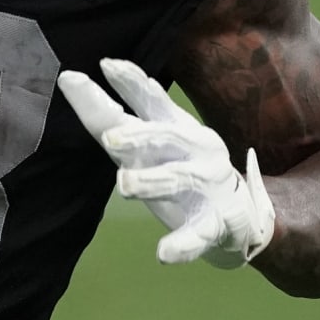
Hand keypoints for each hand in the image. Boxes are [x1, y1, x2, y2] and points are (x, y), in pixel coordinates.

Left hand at [58, 58, 274, 267]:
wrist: (241, 215)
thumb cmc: (182, 166)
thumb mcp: (155, 135)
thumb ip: (119, 107)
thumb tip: (79, 72)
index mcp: (175, 126)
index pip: (149, 100)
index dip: (130, 82)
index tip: (106, 64)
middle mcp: (194, 149)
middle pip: (164, 137)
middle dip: (138, 136)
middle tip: (110, 138)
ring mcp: (206, 185)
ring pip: (177, 180)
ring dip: (151, 182)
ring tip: (124, 184)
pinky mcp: (215, 223)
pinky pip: (198, 234)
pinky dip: (182, 245)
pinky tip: (163, 254)